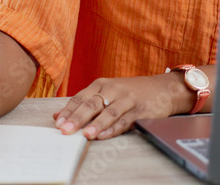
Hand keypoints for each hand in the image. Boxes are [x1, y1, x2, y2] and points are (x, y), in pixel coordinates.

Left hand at [51, 74, 189, 139]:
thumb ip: (84, 102)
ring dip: (96, 124)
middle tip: (65, 130)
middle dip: (77, 118)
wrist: (162, 88)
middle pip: (92, 104)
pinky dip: (113, 128)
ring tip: (85, 134)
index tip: (57, 122)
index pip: (81, 98)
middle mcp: (113, 89)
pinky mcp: (140, 110)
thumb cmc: (130, 91)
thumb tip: (58, 115)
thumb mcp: (107, 91)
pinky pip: (125, 120)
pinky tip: (104, 135)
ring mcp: (127, 99)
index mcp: (102, 84)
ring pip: (109, 112)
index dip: (68, 110)